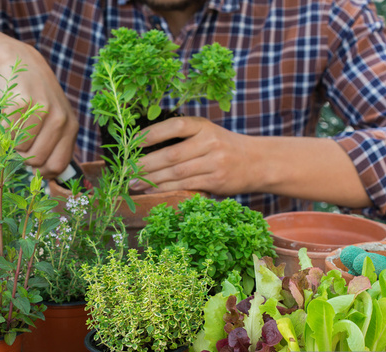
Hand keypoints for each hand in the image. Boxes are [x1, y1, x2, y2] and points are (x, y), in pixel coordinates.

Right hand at [0, 45, 77, 178]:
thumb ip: (54, 146)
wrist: (22, 64)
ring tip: (17, 125)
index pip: (58, 165)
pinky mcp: (21, 103)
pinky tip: (10, 114)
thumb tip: (42, 179)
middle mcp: (61, 119)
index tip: (33, 167)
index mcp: (71, 127)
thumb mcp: (55, 121)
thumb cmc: (38, 100)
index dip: (42, 172)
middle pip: (37, 161)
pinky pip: (9, 133)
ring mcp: (42, 110)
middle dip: (24, 157)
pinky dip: (5, 129)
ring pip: (22, 149)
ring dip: (14, 143)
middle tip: (22, 141)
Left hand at [131, 116, 252, 195]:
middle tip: (126, 170)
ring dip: (152, 180)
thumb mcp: (208, 134)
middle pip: (171, 154)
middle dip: (146, 164)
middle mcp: (210, 142)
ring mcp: (214, 162)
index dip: (153, 133)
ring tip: (134, 183)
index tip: (133, 142)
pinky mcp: (216, 181)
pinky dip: (166, 189)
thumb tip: (145, 148)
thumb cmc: (225, 148)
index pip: (175, 126)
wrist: (259, 162)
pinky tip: (152, 190)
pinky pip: (185, 186)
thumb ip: (184, 138)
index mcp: (204, 126)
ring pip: (176, 173)